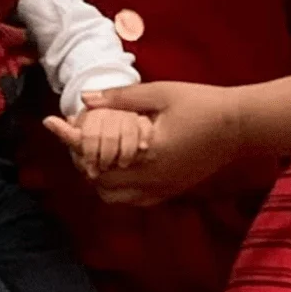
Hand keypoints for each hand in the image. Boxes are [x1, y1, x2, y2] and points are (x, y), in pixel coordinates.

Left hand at [65, 83, 239, 206]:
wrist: (239, 126)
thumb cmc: (201, 103)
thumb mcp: (160, 93)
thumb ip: (122, 98)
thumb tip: (85, 99)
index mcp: (145, 154)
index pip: (94, 153)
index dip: (69, 137)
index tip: (52, 122)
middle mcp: (150, 180)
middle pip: (98, 180)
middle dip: (82, 157)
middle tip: (78, 132)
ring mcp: (161, 190)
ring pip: (113, 195)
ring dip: (98, 174)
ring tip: (97, 146)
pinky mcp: (170, 191)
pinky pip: (132, 198)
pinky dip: (117, 184)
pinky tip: (120, 161)